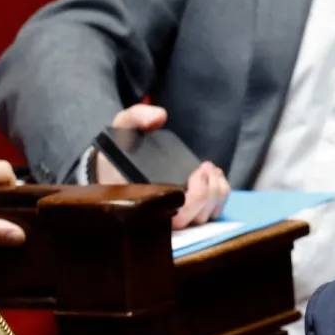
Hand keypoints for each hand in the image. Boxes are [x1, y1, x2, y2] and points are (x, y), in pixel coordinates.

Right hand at [97, 104, 230, 229]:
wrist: (114, 167)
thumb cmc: (119, 151)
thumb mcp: (123, 127)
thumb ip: (136, 116)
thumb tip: (159, 116)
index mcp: (144, 200)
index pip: (175, 215)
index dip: (194, 198)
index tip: (197, 172)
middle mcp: (160, 213)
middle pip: (194, 218)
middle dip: (208, 192)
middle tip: (205, 167)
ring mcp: (174, 215)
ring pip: (205, 218)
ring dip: (217, 193)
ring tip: (211, 170)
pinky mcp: (188, 212)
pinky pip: (211, 213)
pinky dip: (221, 196)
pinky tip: (216, 177)